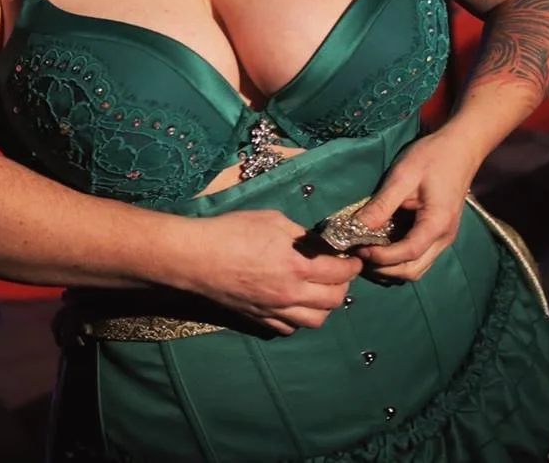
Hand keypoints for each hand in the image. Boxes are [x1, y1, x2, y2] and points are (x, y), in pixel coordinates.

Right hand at [177, 209, 366, 335]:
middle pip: (333, 301)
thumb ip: (301, 235)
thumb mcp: (272, 221)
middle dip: (343, 286)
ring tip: (319, 290)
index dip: (352, 265)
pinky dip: (299, 319)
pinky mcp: (259, 318)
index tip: (353, 259)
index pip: (340, 273)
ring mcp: (275, 311)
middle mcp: (291, 294)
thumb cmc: (232, 231)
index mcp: (297, 267)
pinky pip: (289, 328)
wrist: (195, 257)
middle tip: (338, 273)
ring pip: (315, 321)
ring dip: (324, 306)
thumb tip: (319, 245)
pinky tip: (294, 303)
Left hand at [349, 132, 480, 282]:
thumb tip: (356, 226)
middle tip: (358, 254)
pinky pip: (419, 257)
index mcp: (437, 223)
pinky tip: (381, 245)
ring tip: (367, 252)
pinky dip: (399, 259)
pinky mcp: (439, 234)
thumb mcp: (403, 177)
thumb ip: (382, 204)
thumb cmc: (432, 157)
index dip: (381, 257)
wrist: (460, 148)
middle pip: (412, 270)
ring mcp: (443, 238)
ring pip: (416, 268)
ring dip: (390, 267)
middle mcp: (444, 238)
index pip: (408, 253)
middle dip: (383, 268)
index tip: (358, 248)